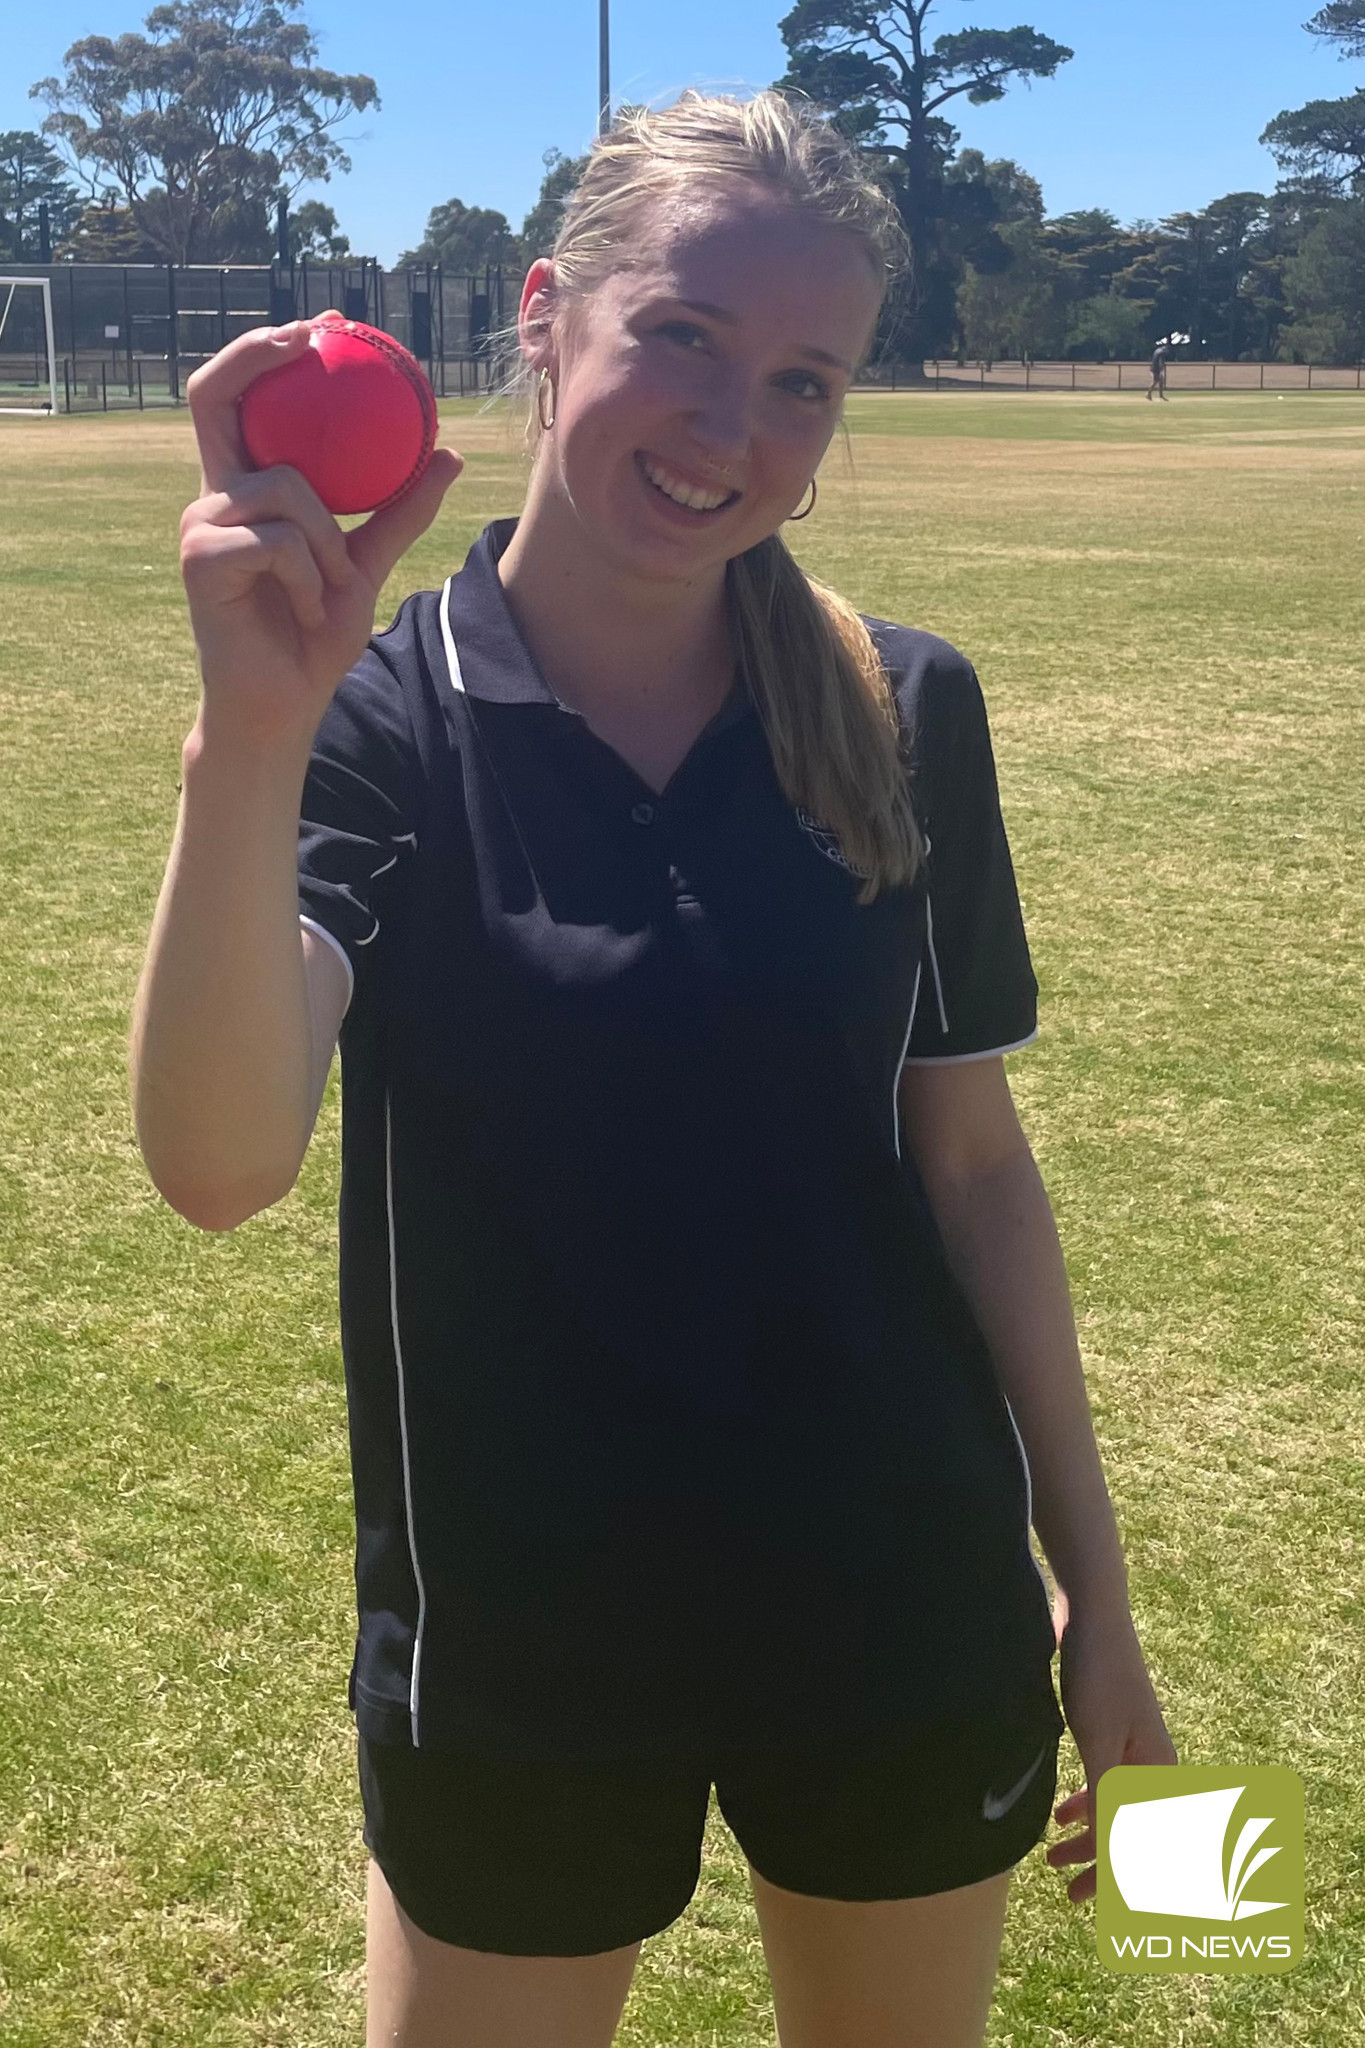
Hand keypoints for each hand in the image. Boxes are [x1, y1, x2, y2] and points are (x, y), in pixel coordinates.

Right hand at [179, 320, 461, 752]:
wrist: (285, 701)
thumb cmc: (315, 635)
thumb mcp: (366, 563)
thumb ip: (399, 511)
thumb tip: (450, 456)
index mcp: (245, 486)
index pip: (240, 398)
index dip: (270, 350)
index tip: (326, 326)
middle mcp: (213, 494)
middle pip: (216, 395)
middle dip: (258, 353)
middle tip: (313, 337)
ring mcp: (200, 523)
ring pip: (286, 487)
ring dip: (328, 543)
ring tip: (329, 588)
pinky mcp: (200, 558)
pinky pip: (281, 541)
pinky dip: (312, 578)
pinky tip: (307, 612)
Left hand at [1045, 1589, 1177, 1903]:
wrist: (1093, 1615)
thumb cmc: (1098, 1675)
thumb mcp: (1098, 1741)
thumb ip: (1109, 1798)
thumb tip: (1116, 1854)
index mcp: (1160, 1772)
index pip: (1145, 1842)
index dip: (1120, 1879)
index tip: (1089, 1903)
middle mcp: (1153, 1764)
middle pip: (1133, 1831)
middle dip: (1102, 1865)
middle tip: (1065, 1889)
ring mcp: (1132, 1747)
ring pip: (1115, 1807)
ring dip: (1089, 1836)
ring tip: (1051, 1855)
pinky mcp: (1110, 1731)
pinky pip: (1104, 1782)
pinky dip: (1086, 1804)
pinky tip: (1060, 1814)